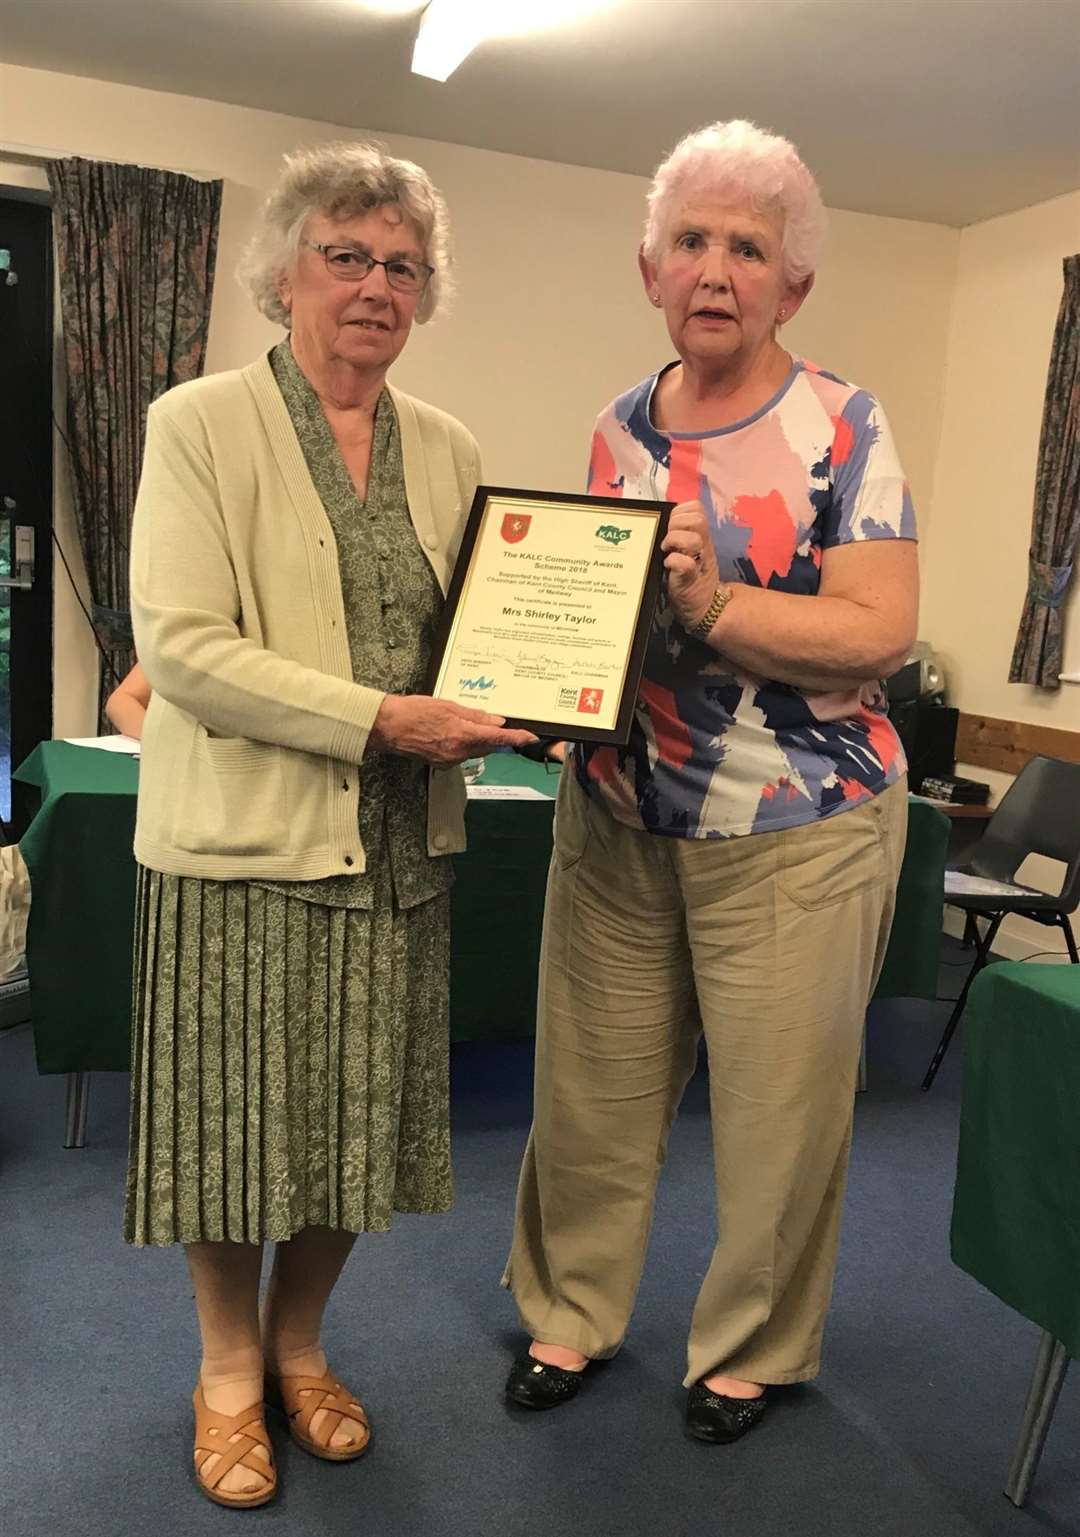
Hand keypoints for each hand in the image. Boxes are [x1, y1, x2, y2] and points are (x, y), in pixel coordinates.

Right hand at [367, 694, 537, 765]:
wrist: (387, 727)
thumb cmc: (413, 712)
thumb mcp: (448, 706)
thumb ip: (475, 716)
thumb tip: (496, 720)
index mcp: (462, 735)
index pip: (498, 738)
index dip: (517, 738)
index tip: (530, 738)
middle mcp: (458, 752)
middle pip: (487, 746)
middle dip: (493, 736)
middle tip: (495, 722)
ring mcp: (449, 760)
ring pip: (474, 751)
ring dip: (477, 739)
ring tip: (461, 722)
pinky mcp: (441, 763)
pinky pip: (460, 754)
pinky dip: (463, 744)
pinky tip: (451, 732)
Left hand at [661, 500, 722, 631]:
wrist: (704, 608)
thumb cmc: (689, 579)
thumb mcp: (686, 553)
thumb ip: (678, 536)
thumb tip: (659, 523)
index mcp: (700, 537)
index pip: (696, 508)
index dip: (681, 511)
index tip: (670, 524)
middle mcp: (702, 546)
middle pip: (698, 519)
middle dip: (678, 523)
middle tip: (668, 538)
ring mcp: (698, 563)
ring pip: (694, 539)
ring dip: (675, 540)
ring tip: (666, 551)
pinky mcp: (690, 580)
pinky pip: (685, 564)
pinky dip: (674, 562)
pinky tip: (667, 566)